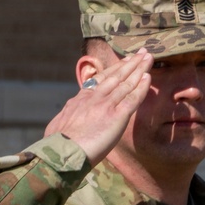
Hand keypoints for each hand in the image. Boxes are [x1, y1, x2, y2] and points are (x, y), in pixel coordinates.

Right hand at [45, 49, 151, 165]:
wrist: (61, 152)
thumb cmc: (56, 146)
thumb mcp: (58, 125)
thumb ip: (66, 119)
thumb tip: (62, 123)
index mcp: (80, 100)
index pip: (100, 80)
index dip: (114, 69)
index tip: (123, 61)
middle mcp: (94, 98)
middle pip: (115, 76)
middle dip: (130, 63)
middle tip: (141, 52)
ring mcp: (106, 105)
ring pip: (126, 83)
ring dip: (139, 69)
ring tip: (149, 57)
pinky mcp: (117, 116)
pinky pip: (133, 98)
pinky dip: (141, 87)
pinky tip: (148, 77)